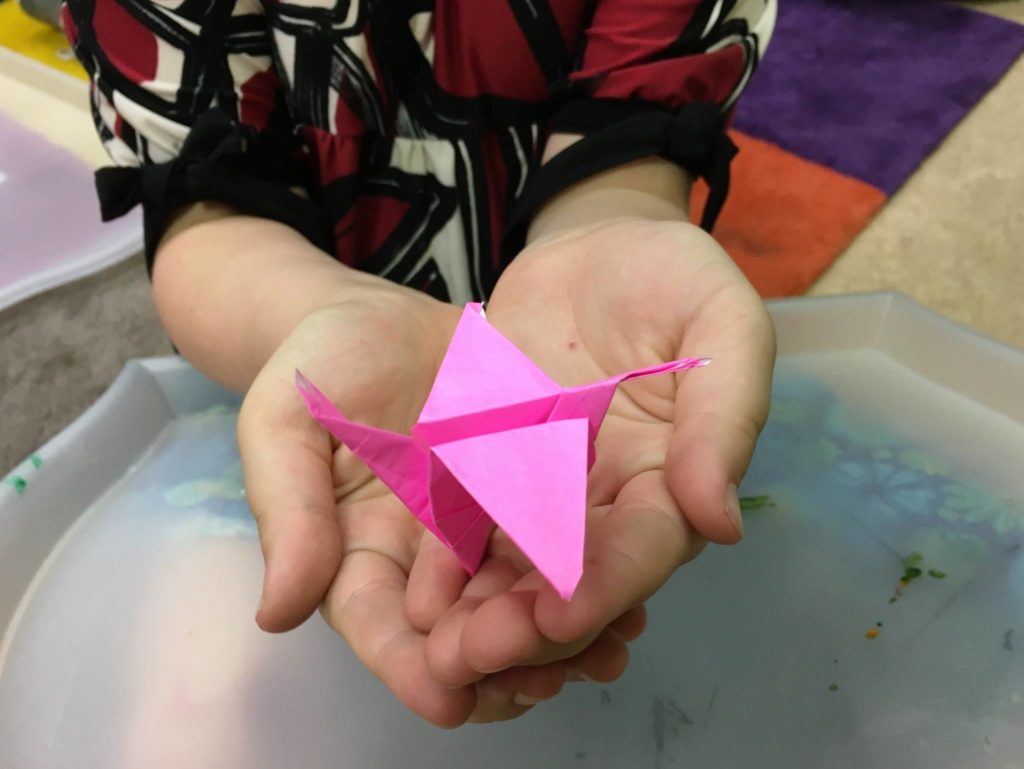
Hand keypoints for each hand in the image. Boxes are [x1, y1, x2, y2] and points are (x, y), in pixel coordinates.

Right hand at [238, 285, 631, 725]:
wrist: (379, 316)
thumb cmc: (315, 365)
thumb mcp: (285, 424)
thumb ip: (288, 511)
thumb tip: (276, 614)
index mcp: (356, 552)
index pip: (377, 623)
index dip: (407, 666)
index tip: (448, 701)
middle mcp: (423, 556)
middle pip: (459, 625)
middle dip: (501, 658)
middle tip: (546, 683)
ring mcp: (480, 526)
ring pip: (519, 593)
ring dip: (560, 632)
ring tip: (605, 653)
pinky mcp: (527, 489)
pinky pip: (560, 535)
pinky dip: (591, 567)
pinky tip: (632, 589)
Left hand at [418, 218, 775, 706]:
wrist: (596, 245)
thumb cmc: (672, 273)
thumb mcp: (721, 320)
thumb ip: (725, 413)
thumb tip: (720, 522)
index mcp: (672, 477)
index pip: (644, 548)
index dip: (605, 586)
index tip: (558, 617)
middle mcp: (607, 501)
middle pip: (570, 577)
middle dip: (526, 624)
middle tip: (470, 658)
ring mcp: (545, 488)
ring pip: (513, 566)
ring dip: (476, 613)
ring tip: (431, 651)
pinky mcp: (492, 465)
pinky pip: (467, 520)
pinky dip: (444, 562)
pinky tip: (413, 594)